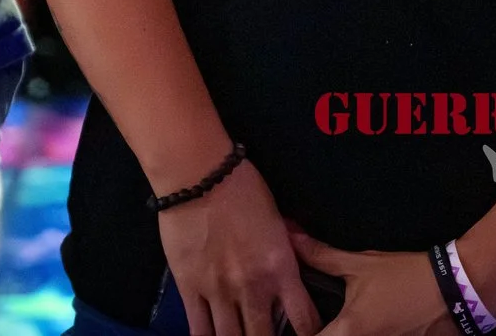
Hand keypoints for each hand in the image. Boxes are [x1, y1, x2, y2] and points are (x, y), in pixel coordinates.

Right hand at [157, 158, 323, 335]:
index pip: (304, 321)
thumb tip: (292, 275)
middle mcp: (253, 287)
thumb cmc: (243, 189)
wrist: (200, 176)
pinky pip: (199, 330)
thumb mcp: (277, 223)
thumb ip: (284, 255)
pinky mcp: (190, 289)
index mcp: (281, 268)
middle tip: (266, 335)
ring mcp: (219, 292)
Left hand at [289, 232, 453, 335]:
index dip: (301, 333)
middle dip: (323, 334)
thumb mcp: (362, 264)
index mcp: (348, 331)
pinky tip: (366, 329)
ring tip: (343, 324)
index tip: (299, 325)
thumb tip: (291, 238)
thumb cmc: (406, 277)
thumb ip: (322, 256)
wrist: (456, 290)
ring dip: (345, 335)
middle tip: (321, 323)